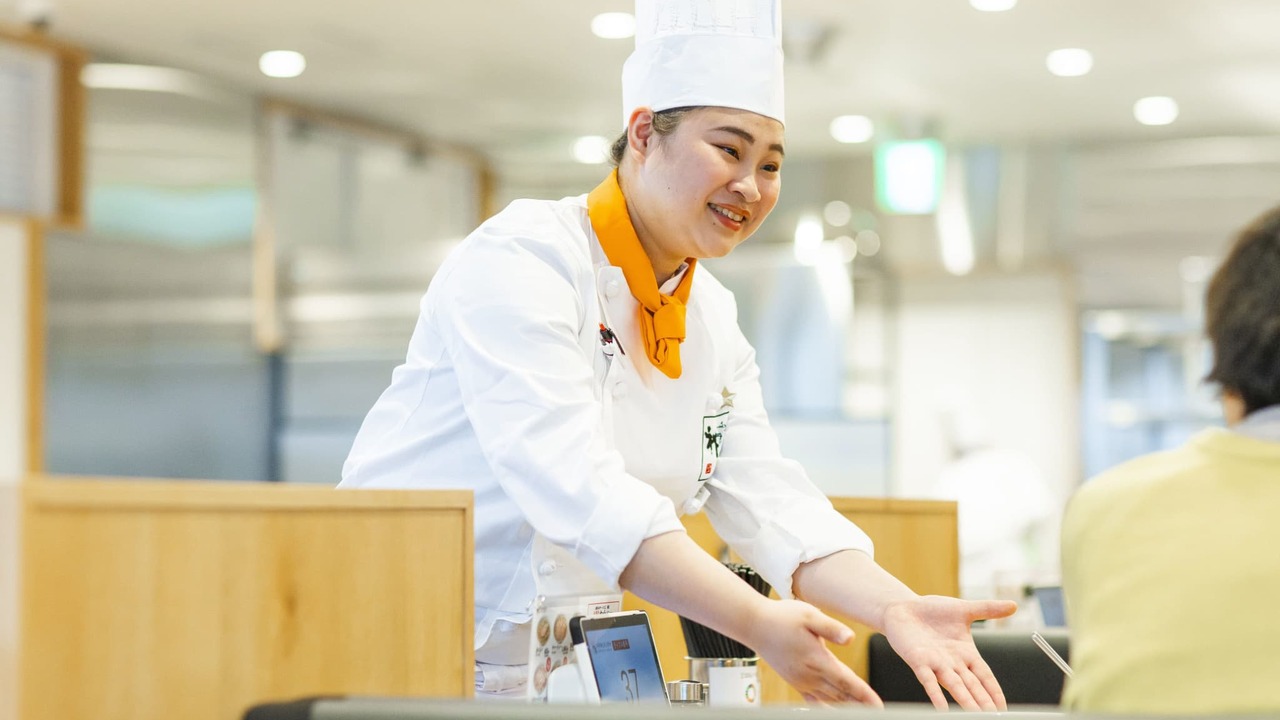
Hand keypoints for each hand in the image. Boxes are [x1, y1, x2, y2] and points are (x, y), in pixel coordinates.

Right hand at [746, 599, 883, 706]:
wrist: (754, 625)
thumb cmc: (782, 617)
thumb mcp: (809, 615)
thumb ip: (831, 628)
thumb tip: (850, 638)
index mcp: (817, 659)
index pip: (846, 682)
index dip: (864, 695)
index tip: (877, 705)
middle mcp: (809, 674)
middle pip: (841, 695)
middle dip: (860, 705)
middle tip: (877, 712)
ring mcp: (801, 680)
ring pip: (829, 700)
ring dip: (846, 707)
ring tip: (862, 712)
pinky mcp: (794, 680)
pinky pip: (814, 700)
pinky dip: (826, 707)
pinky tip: (834, 710)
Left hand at [880, 596, 1016, 710]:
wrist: (902, 607)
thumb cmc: (932, 611)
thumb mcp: (964, 610)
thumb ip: (988, 609)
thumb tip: (1014, 605)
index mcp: (966, 653)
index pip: (985, 676)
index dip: (994, 691)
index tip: (1003, 707)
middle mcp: (952, 662)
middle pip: (973, 686)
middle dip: (984, 702)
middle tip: (995, 717)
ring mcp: (936, 663)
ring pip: (955, 686)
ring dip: (965, 701)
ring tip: (976, 715)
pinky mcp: (918, 660)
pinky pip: (928, 680)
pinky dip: (935, 694)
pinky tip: (942, 709)